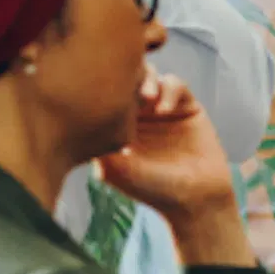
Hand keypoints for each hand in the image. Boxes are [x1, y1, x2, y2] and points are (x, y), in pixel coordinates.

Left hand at [95, 73, 242, 258]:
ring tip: (147, 97)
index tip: (104, 94)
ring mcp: (162, 108)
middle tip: (129, 89)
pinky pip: (175, 83)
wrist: (196, 199)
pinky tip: (164, 110)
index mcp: (116, 124)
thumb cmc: (152, 189)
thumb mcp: (114, 168)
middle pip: (127, 76)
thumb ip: (97, 142)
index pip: (104, 91)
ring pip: (150, 74)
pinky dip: (169, 90)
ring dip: (146, 79)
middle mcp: (138, 113)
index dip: (102, 85)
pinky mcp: (186, 106)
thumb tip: (78, 112)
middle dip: (126, 76)